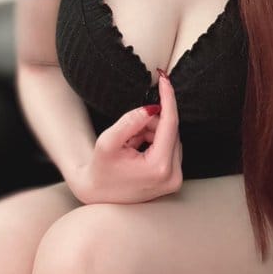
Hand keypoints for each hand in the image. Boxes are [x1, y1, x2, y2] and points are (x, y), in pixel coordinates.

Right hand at [67, 70, 182, 203]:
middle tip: (130, 130)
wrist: (97, 194)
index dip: (168, 98)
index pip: (170, 124)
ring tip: (130, 144)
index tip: (164, 79)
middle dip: (152, 121)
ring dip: (151, 132)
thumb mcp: (108, 142)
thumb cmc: (100, 169)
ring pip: (171, 137)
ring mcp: (175, 180)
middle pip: (171, 131)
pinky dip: (154, 141)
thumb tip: (152, 108)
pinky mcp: (174, 179)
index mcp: (159, 167)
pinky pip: (170, 147)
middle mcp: (173, 176)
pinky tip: (137, 149)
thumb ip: (130, 122)